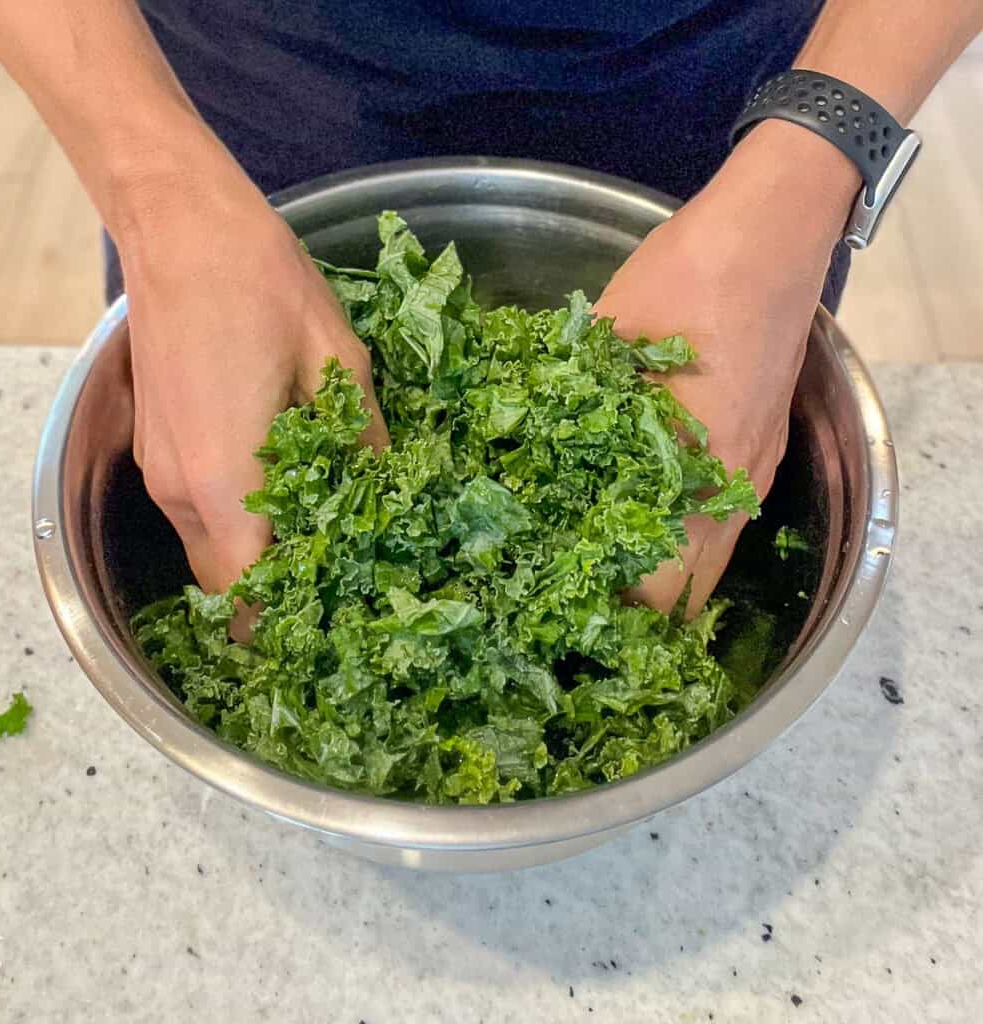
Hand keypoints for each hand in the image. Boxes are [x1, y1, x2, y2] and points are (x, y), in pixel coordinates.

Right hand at [118, 157, 387, 594]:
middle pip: (224, 584)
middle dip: (276, 597)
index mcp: (230, 481)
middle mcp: (183, 491)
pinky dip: (234, 524)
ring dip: (256, 559)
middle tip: (338, 587)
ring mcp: (161, 469)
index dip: (290, 620)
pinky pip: (196, 512)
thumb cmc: (259, 285)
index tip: (335, 623)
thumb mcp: (337, 361)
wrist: (179, 223)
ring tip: (321, 541)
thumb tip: (386, 488)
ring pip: (207, 551)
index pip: (249, 593)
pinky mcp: (154, 445)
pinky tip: (281, 492)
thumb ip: (361, 440)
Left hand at [596, 121, 858, 616]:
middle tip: (578, 604)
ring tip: (604, 573)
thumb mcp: (606, 341)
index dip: (614, 612)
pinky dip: (687, 534)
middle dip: (639, 606)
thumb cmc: (686, 281)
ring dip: (666, 574)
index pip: (662, 586)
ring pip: (713, 554)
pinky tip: (646, 517)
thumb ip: (569, 404)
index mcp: (697, 470)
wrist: (773, 228)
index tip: (564, 614)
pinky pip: (725, 516)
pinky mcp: (766, 443)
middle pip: (693, 589)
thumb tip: (520, 447)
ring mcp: (759, 465)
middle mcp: (736, 485)